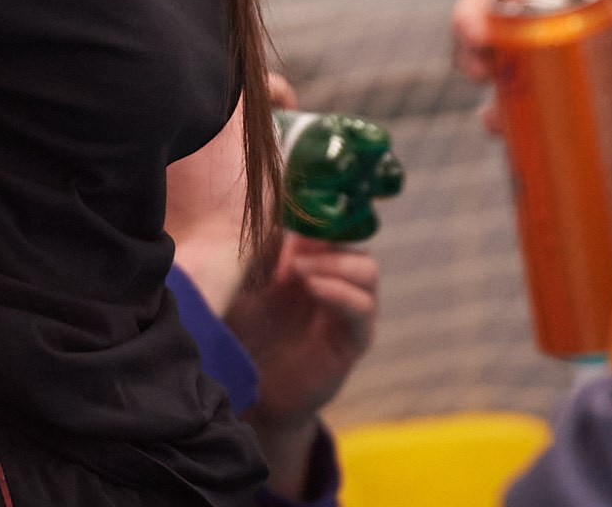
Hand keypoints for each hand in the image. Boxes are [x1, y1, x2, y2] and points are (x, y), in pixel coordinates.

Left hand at [224, 234, 377, 495]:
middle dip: (327, 239)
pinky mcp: (355, 339)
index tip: (292, 217)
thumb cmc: (246, 336)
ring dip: (335, 263)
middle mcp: (337, 281)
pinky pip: (362, 308)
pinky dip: (341, 292)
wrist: (253, 394)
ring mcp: (350, 310)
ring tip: (300, 270)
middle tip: (295, 250)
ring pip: (366, 269)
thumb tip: (269, 220)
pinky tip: (313, 288)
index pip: (331, 226)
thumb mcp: (245, 287)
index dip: (317, 217)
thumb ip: (259, 255)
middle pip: (354, 241)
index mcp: (313, 261)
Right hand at [451, 0, 611, 117]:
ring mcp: (543, 46)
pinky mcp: (551, 85)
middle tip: (480, 47)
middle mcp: (544, 3)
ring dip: (474, 62)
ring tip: (484, 82)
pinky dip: (501, 112)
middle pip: (488, 2)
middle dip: (471, 22)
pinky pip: (515, 96)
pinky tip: (499, 125)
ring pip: (489, 48)